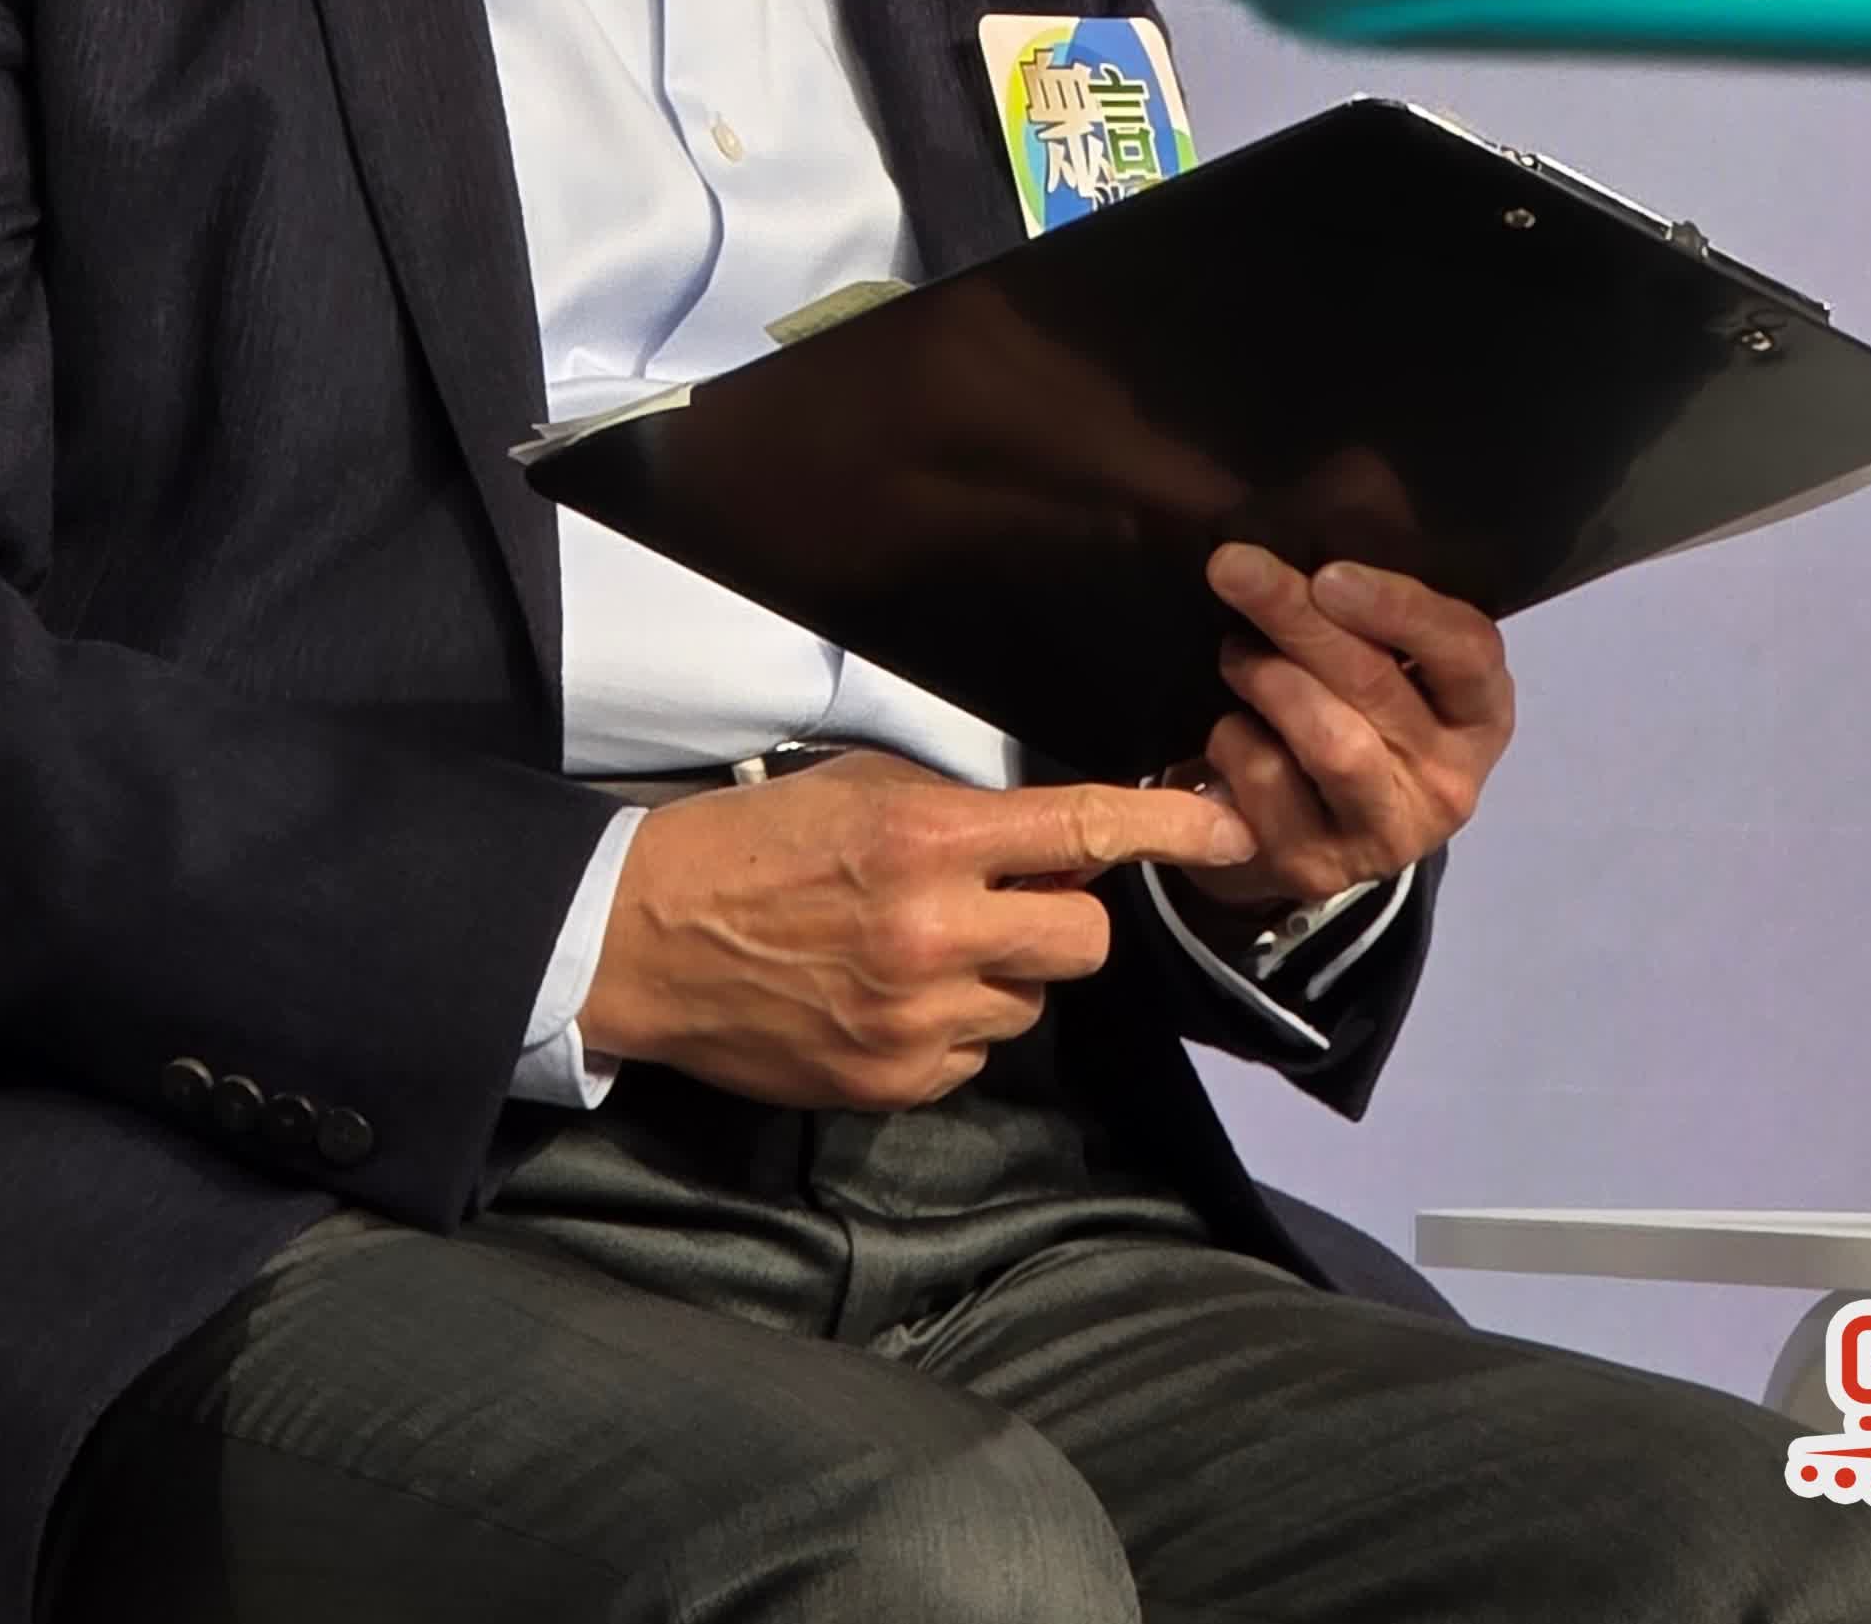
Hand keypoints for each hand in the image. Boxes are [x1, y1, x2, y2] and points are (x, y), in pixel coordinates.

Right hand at [575, 748, 1255, 1110]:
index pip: (1076, 829)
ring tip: (915, 951)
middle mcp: (934, 933)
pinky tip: (884, 997)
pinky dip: (950, 1030)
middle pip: (1080, 938)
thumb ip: (957, 813)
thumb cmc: (749, 844)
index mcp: (925, 841)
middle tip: (1006, 903)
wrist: (646, 938)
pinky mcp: (893, 1082)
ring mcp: (916, 1019)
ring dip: (999, 978)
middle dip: (1059, 919)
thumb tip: (1044, 835)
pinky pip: (973, 1057)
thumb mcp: (854, 789)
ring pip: (1029, 1005)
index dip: (1164, 825)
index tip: (1224, 826)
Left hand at [1174, 546, 1513, 914]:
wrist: (1307, 837)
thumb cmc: (1354, 718)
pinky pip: (1268, 782)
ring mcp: (1387, 832)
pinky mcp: (1319, 864)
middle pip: (1377, 685)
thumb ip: (1368, 619)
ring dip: (1267, 678)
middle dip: (1298, 618)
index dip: (1401, 608)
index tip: (1330, 573)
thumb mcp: (1384, 670)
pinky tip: (1230, 728)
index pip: (1467, 653)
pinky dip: (1233, 739)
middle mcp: (1450, 781)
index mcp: (1480, 715)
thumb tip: (1299, 543)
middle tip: (1235, 567)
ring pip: (1330, 740)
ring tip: (1234, 654)